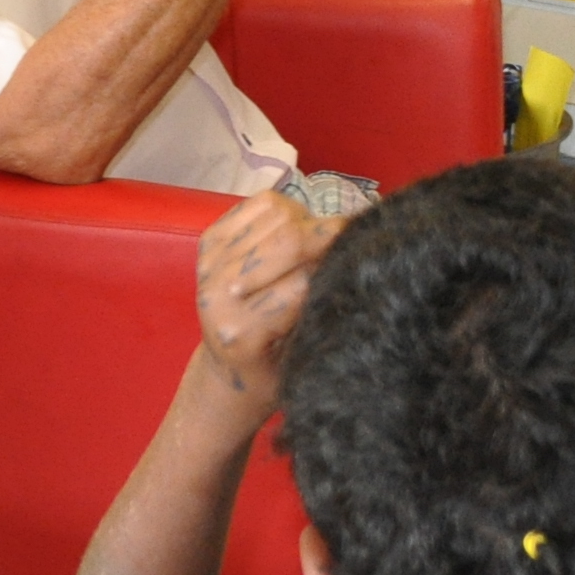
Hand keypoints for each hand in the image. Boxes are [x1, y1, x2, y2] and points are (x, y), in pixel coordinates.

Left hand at [194, 191, 343, 409]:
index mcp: (242, 331)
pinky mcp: (210, 239)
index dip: (339, 262)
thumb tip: (352, 254)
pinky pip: (261, 204)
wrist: (228, 366)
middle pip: (289, 238)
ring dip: (307, 221)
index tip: (363, 259)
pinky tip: (291, 231)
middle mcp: (218, 292)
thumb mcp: (306, 352)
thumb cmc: (277, 369)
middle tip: (351, 239)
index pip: (305, 280)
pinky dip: (287, 210)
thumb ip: (322, 307)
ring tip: (314, 243)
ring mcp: (210, 262)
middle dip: (328, 234)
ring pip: (279, 213)